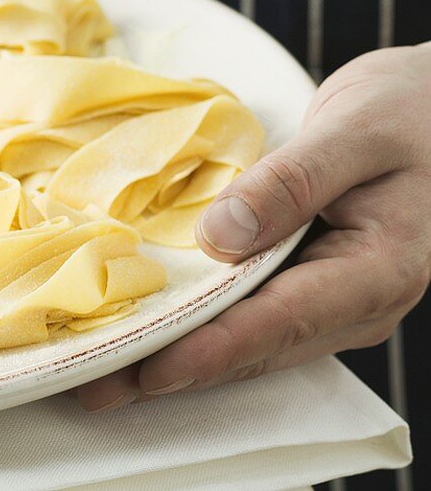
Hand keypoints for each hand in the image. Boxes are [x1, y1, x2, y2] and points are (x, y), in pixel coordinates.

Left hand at [75, 43, 430, 411]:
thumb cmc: (409, 111)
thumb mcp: (355, 131)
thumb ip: (293, 183)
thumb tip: (221, 235)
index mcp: (379, 268)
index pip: (283, 320)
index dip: (213, 348)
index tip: (152, 367)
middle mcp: (354, 301)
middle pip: (253, 347)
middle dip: (172, 367)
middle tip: (96, 385)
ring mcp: (330, 299)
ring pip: (245, 341)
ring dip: (173, 355)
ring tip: (102, 373)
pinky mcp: (305, 284)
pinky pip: (245, 315)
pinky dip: (193, 325)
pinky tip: (142, 328)